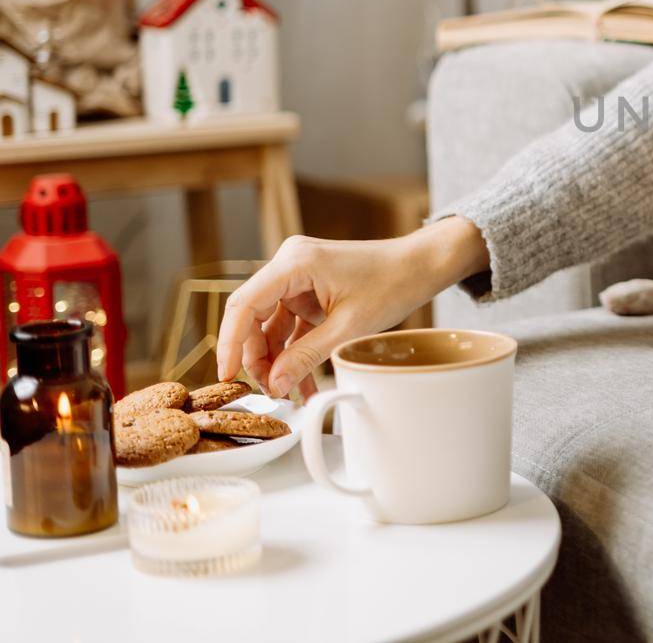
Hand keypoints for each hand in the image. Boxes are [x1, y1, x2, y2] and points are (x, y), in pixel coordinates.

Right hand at [216, 217, 489, 398]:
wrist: (422, 266)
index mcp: (294, 263)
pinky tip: (303, 382)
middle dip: (258, 358)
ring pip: (271, 325)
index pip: (244, 305)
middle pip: (254, 317)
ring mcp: (299, 276)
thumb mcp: (349, 327)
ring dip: (278, 359)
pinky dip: (296, 351)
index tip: (226, 377)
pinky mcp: (310, 288)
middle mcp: (290, 264)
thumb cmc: (392, 284)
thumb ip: (307, 356)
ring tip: (288, 393)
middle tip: (269, 391)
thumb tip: (274, 384)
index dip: (231, 344)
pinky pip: (292, 324)